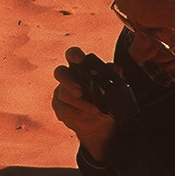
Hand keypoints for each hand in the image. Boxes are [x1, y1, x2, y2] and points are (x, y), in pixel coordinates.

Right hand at [52, 47, 118, 161]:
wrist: (100, 121)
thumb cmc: (105, 97)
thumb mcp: (113, 87)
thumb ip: (114, 75)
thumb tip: (115, 68)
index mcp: (80, 66)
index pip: (73, 54)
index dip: (74, 54)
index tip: (80, 58)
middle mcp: (68, 76)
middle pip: (60, 72)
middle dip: (69, 82)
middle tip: (79, 92)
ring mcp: (61, 91)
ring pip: (63, 94)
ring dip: (80, 103)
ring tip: (95, 110)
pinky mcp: (59, 106)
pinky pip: (63, 109)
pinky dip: (76, 114)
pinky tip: (86, 117)